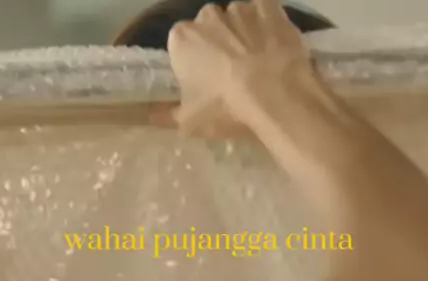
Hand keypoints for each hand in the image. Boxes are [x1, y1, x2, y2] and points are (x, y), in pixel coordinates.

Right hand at [166, 0, 313, 137]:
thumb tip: (149, 115)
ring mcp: (241, 9)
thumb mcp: (188, 122)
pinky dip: (268, 26)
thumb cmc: (225, 108)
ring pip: (238, 19)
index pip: (181, 45)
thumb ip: (166, 115)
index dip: (194, 63)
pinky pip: (266, 12)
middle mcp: (208, 16)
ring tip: (258, 64)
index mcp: (182, 38)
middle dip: (218, 46)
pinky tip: (274, 47)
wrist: (277, 98)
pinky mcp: (272, 9)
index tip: (205, 82)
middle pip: (210, 28)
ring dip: (244, 35)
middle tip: (232, 75)